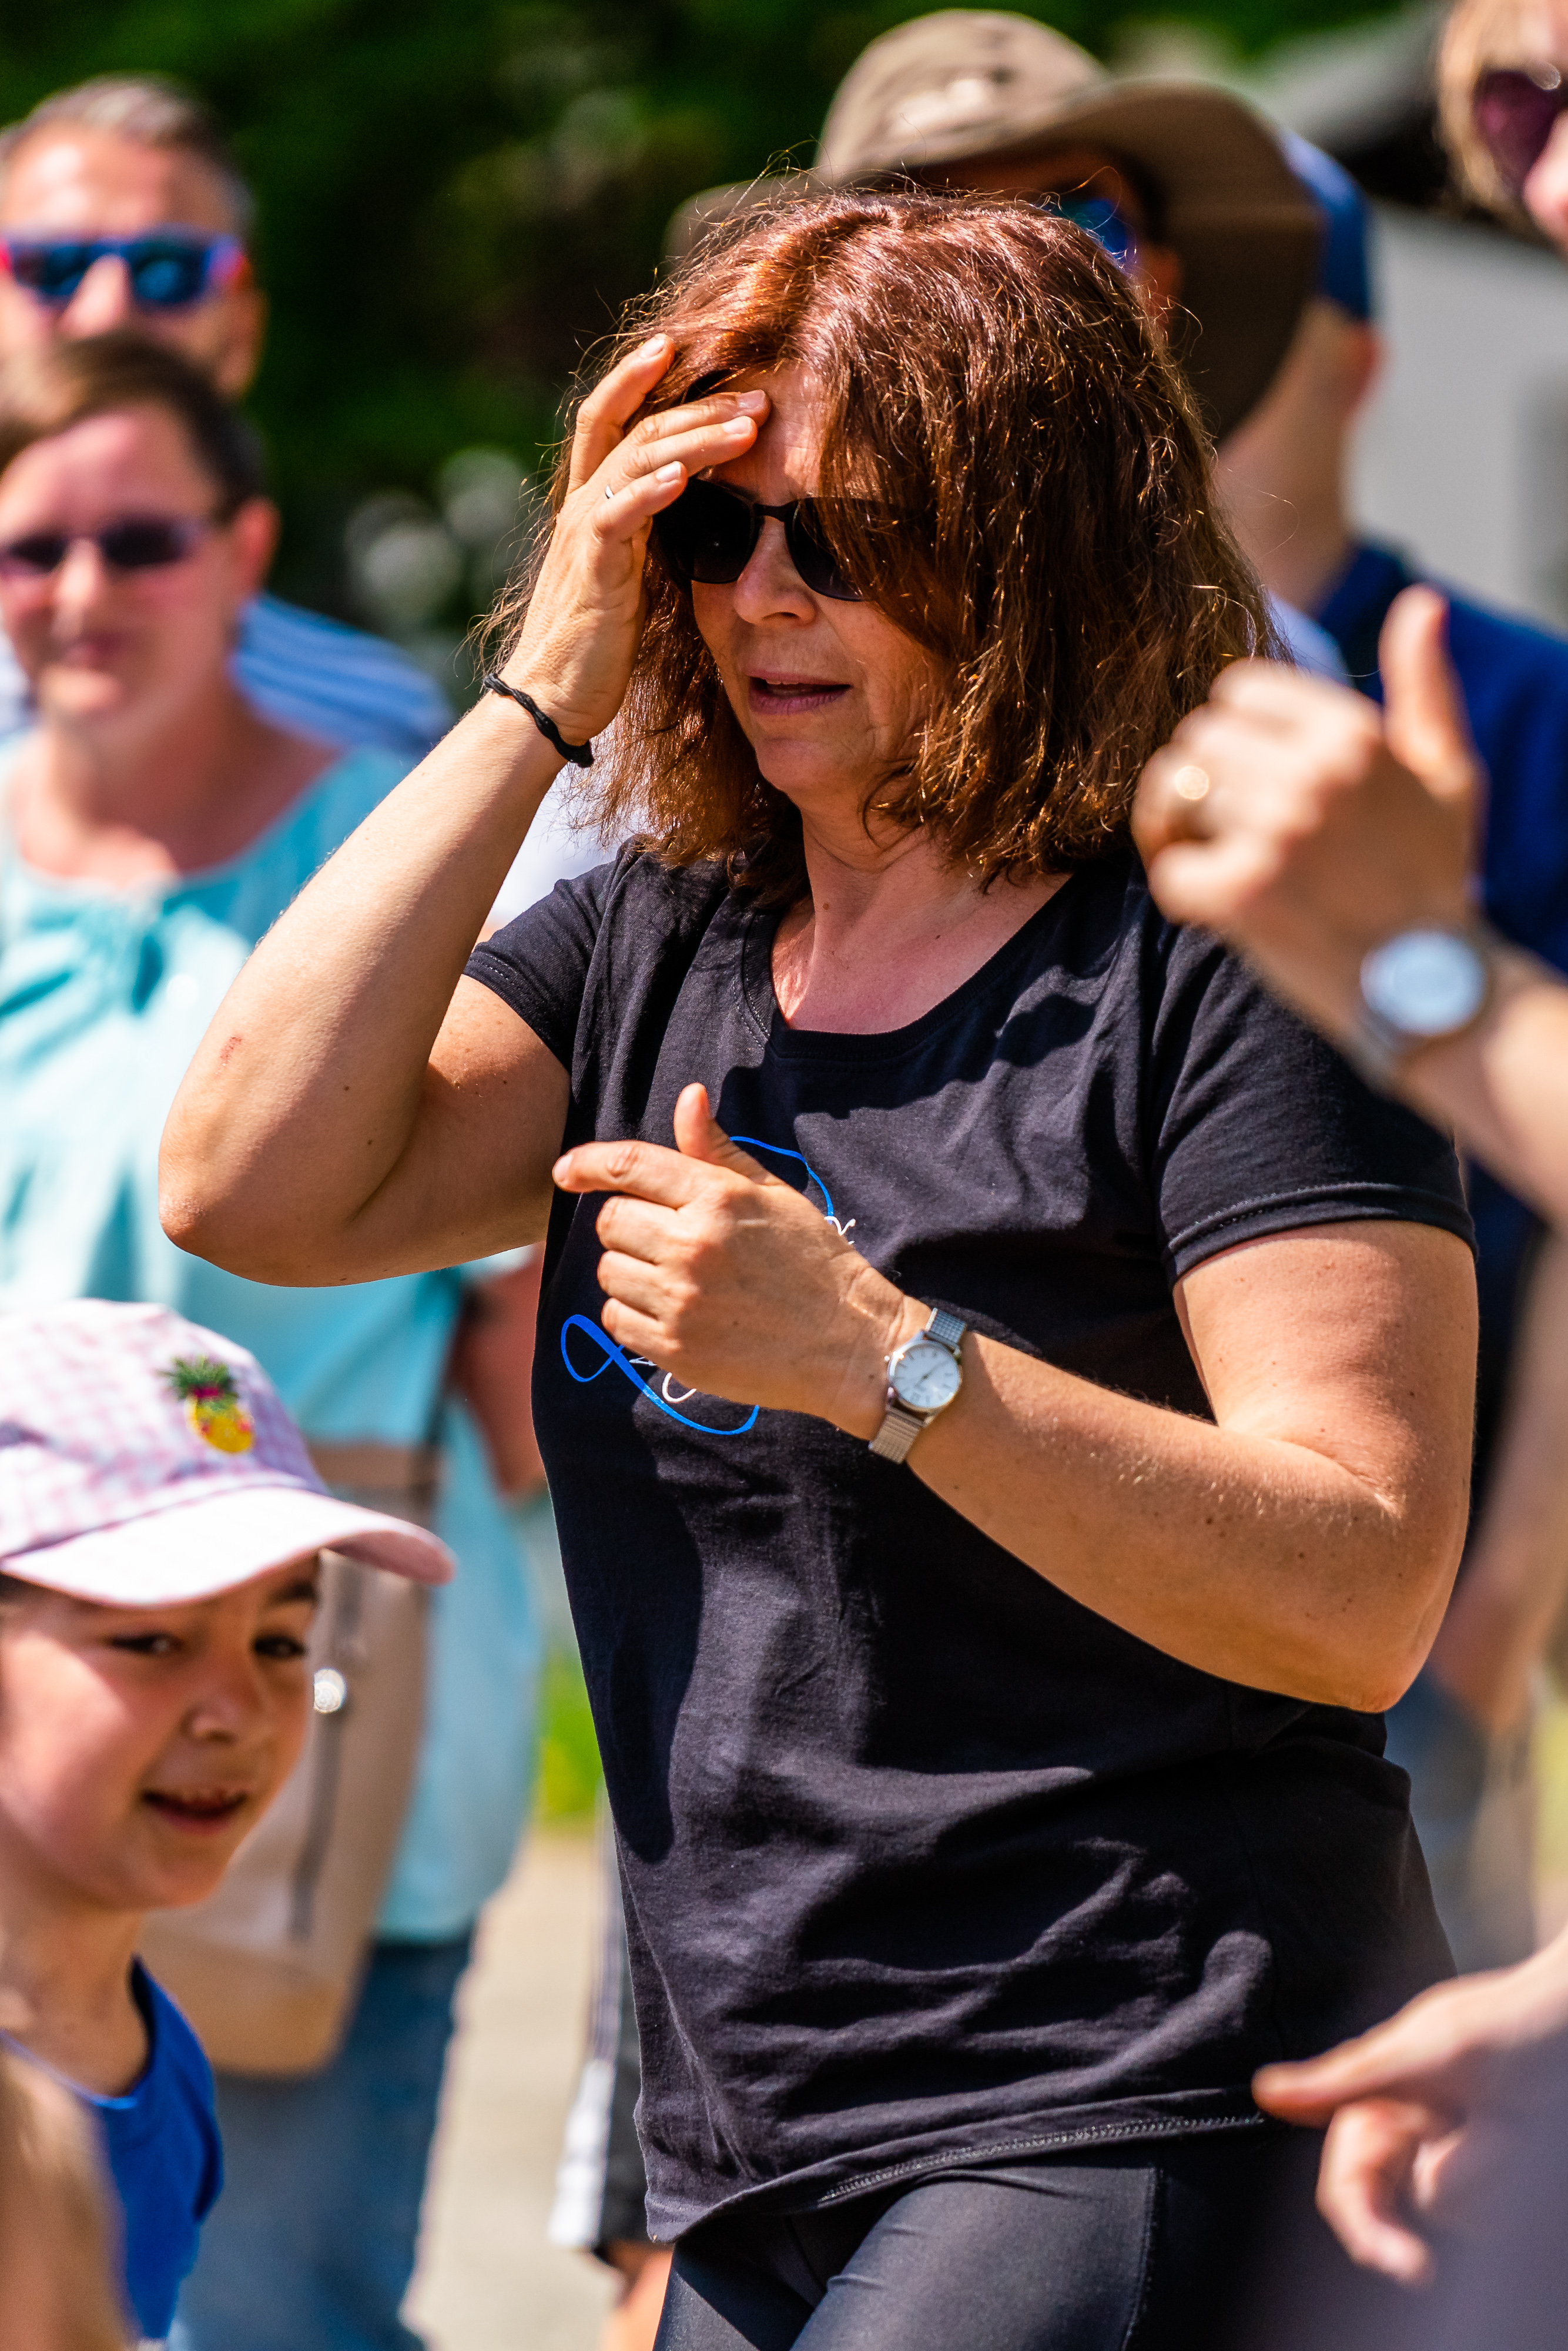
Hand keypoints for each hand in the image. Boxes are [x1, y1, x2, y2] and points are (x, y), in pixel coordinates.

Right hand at [501, 336, 767, 745]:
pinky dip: (650, 492)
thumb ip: (647, 529)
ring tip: (747, 427)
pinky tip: (683, 475)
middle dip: (699, 406)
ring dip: (694, 440)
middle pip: (638, 431)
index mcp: (592, 503)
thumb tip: (685, 500)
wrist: (552, 697)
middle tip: (761, 396)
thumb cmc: (596, 642)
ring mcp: (586, 536)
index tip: (678, 344)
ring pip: (636, 463)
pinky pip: (618, 519)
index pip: (610, 419)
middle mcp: (584, 507)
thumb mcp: (627, 571)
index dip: (636, 377)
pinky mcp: (593, 573)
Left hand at [552, 1084, 920, 1432]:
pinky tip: (670, 1313)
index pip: (629, 1165)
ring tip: (674, 1280)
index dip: (588, 1164)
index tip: (565, 1171)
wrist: (848, 1342)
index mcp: (716, 1198)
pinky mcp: (675, 1348)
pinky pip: (615, 1320)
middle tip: (666, 1240)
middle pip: (611, 1220)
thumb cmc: (812, 1260)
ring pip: (608, 1272)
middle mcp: (692, 1245)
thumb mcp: (772, 1193)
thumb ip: (718, 1150)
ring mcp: (681, 1300)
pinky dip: (630, 1316)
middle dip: (629, 1225)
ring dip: (628, 1272)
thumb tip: (689, 1096)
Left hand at [1132, 587, 1479, 1046]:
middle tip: (1240, 831)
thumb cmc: (1433, 876)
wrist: (1434, 987)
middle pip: (1197, 742)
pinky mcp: (1243, 892)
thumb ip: (1425, 684)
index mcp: (1353, 733)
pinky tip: (1224, 906)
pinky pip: (1168, 868)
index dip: (1238, 737)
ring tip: (1229, 863)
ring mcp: (1276, 832)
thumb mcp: (1447, 772)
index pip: (1235, 691)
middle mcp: (1314, 773)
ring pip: (1174, 797)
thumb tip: (1419, 602)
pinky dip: (1186, 891)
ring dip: (1188, 832)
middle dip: (1208, 785)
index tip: (1260, 781)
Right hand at [1252, 1931, 1567, 2283]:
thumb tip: (1266, 2091)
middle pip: (1393, 2209)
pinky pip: (1488, 2210)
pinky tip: (1517, 2132)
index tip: (1399, 2261)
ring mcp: (1454, 2157)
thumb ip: (1347, 2076)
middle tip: (1426, 2263)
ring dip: (1487, 2173)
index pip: (1348, 2181)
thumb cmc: (1504, 2024)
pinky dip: (1505, 2177)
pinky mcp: (1492, 2178)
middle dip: (1424, 2211)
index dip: (1363, 2225)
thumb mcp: (1428, 2051)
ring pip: (1454, 2211)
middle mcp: (1410, 2135)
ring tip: (1509, 2122)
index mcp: (1375, 2101)